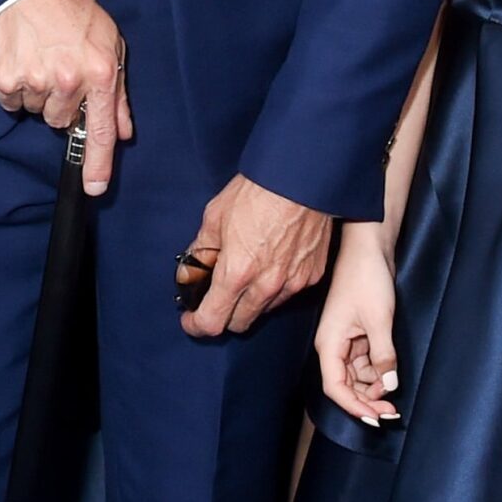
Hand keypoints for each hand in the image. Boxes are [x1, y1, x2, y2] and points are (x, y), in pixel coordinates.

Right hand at [0, 0, 130, 195]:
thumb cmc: (71, 10)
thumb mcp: (108, 42)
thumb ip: (117, 91)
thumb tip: (124, 130)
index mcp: (99, 73)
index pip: (101, 130)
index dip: (98, 163)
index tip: (95, 187)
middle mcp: (68, 82)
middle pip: (63, 121)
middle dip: (62, 102)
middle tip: (59, 69)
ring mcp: (35, 82)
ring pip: (37, 111)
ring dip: (39, 92)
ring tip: (40, 57)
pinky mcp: (6, 79)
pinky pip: (11, 101)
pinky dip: (14, 86)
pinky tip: (21, 58)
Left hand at [182, 175, 332, 337]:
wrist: (300, 177)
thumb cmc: (257, 191)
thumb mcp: (215, 217)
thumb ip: (201, 252)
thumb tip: (189, 272)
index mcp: (237, 272)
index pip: (212, 321)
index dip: (196, 325)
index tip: (191, 319)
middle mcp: (266, 285)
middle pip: (239, 324)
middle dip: (223, 315)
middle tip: (217, 295)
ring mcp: (292, 283)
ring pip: (264, 310)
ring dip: (251, 302)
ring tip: (247, 273)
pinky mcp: (311, 276)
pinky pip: (287, 294)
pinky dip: (275, 288)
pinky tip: (271, 265)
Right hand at [315, 227, 397, 424]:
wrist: (369, 247)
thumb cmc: (366, 277)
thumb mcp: (379, 319)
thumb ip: (383, 355)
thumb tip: (389, 385)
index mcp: (329, 344)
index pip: (335, 388)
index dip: (354, 407)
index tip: (375, 419)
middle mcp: (333, 345)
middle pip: (345, 386)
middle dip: (366, 401)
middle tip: (391, 413)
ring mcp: (345, 340)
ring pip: (356, 376)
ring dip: (374, 387)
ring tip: (394, 394)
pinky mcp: (357, 333)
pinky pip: (364, 361)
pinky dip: (377, 370)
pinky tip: (390, 374)